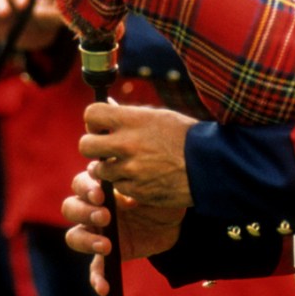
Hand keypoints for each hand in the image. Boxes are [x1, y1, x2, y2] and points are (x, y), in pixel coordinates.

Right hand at [62, 170, 184, 295]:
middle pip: (70, 208)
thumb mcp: (152, 189)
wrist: (172, 222)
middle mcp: (92, 208)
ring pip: (74, 236)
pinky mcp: (105, 256)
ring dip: (85, 241)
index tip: (101, 195)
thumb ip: (136, 189)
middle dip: (84, 212)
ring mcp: (96, 233)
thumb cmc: (159, 197)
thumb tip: (126, 198)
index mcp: (101, 187)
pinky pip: (95, 268)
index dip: (86, 188)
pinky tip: (104, 288)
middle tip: (106, 217)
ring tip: (107, 246)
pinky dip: (97, 278)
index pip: (81, 183)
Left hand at [80, 103, 197, 207]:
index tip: (101, 126)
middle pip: (85, 145)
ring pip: (99, 170)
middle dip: (92, 147)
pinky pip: (118, 186)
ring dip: (109, 168)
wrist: (209, 167)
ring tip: (129, 164)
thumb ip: (128, 115)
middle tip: (105, 149)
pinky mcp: (135, 190)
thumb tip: (106, 104)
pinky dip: (125, 183)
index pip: (91, 114)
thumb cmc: (186, 137)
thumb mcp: (157, 117)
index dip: (93, 121)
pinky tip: (142, 177)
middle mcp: (127, 144)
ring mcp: (130, 169)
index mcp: (132, 120)